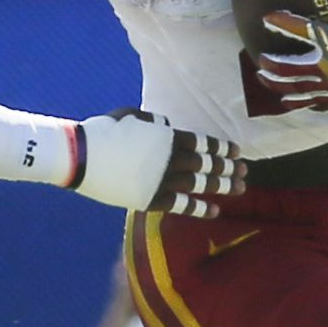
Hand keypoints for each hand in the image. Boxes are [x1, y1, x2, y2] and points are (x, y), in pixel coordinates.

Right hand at [72, 111, 245, 218]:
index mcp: (168, 136)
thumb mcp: (130, 116)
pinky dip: (200, 208)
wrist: (82, 157)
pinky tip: (215, 210)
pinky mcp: (151, 199)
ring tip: (240, 188)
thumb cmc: (102, 132)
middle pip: (208, 164)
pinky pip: (182, 205)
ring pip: (201, 184)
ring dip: (223, 186)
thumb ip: (153, 120)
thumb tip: (167, 125)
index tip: (236, 152)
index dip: (222, 147)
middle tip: (245, 171)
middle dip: (229, 168)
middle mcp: (171, 158)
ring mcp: (163, 180)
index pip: (204, 143)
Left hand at [258, 0, 327, 105]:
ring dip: (278, 83)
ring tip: (262, 77)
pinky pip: (316, 101)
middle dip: (272, 63)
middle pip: (291, 68)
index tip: (266, 17)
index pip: (301, 30)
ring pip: (299, 88)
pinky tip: (288, 100)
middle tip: (260, 57)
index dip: (281, 23)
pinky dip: (299, 101)